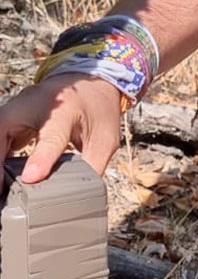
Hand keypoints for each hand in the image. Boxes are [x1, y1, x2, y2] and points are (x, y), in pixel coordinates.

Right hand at [0, 74, 122, 181]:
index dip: (41, 158)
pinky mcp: (11, 115)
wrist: (90, 82)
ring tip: (1, 189)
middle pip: (4, 127)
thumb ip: (92, 166)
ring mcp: (19, 106)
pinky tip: (1, 177)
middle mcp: (35, 103)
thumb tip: (79, 196)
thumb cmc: (97, 110)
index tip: (30, 178)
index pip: (50, 135)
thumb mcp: (105, 139)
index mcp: (66, 109)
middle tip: (1, 190)